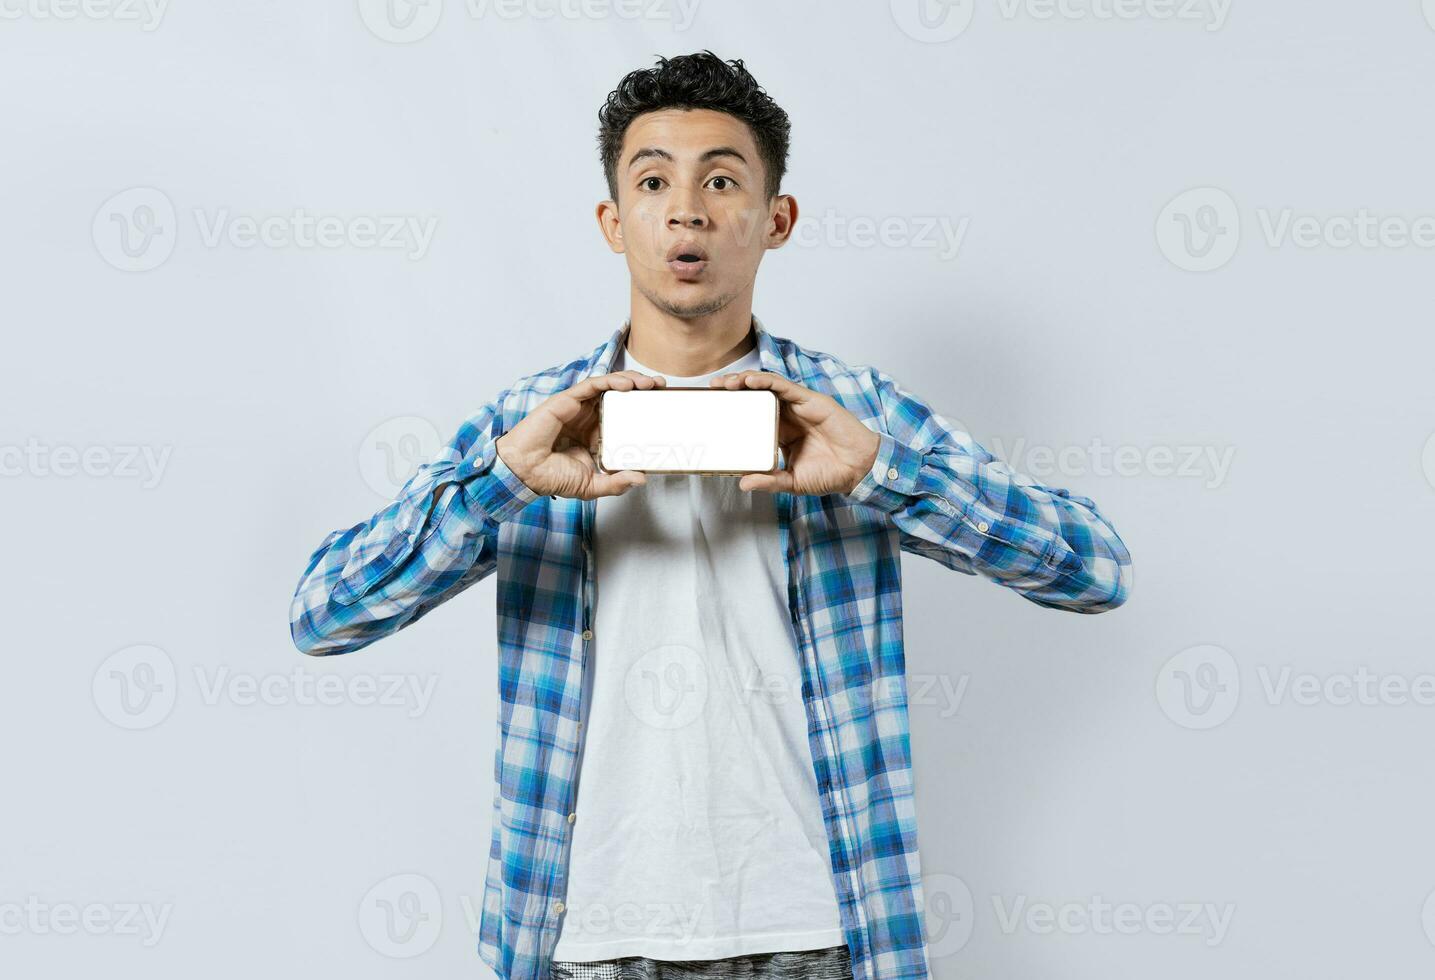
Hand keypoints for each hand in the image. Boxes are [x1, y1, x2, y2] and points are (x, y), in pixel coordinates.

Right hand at [495, 371, 666, 498]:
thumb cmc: (551, 477)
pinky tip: (628, 384)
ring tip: (649, 383)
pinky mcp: (567, 399)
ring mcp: (578, 408)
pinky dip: (611, 380)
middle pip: (619, 397)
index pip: (623, 417)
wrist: (526, 471)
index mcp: (595, 436)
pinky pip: (593, 384)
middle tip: (662, 389)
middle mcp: (588, 419)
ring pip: (608, 386)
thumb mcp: (592, 485)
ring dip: (631, 380)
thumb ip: (616, 483)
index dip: (641, 411)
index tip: (660, 409)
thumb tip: (641, 479)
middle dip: (642, 389)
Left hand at [709, 370, 880, 494]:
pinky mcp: (810, 400)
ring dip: (745, 381)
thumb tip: (743, 483)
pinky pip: (784, 386)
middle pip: (756, 396)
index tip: (713, 409)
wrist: (859, 469)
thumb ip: (769, 481)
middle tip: (712, 389)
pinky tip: (750, 381)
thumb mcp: (792, 481)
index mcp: (782, 432)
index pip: (753, 416)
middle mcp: (787, 416)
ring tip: (726, 383)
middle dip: (733, 390)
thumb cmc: (830, 474)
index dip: (735, 410)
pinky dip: (766, 381)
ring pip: (767, 387)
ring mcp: (798, 406)